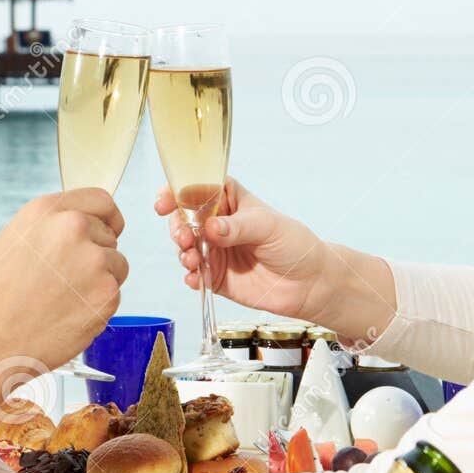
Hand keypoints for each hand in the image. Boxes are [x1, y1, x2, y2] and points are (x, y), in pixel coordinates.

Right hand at [0, 189, 127, 372]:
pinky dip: (97, 307)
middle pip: (110, 236)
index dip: (107, 219)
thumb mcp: (15, 242)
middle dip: (96, 257)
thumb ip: (52, 228)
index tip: (110, 230)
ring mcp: (93, 260)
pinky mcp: (106, 293)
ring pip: (117, 266)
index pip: (101, 200)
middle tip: (64, 283)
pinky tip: (67, 316)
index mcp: (46, 210)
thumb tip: (85, 226)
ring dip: (99, 282)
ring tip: (62, 300)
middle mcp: (73, 228)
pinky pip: (114, 295)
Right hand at [154, 177, 330, 321]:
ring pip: (186, 247)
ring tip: (192, 258)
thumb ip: (238, 227)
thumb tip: (210, 227)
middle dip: (178, 227)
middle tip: (185, 237)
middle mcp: (218, 224)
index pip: (199, 189)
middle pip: (185, 219)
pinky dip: (190, 276)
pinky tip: (195, 278)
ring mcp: (215, 251)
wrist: (309, 283)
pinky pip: (194, 275)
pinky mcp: (216, 277)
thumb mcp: (268, 227)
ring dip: (182, 252)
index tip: (165, 202)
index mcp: (231, 202)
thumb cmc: (294, 245)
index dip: (178, 192)